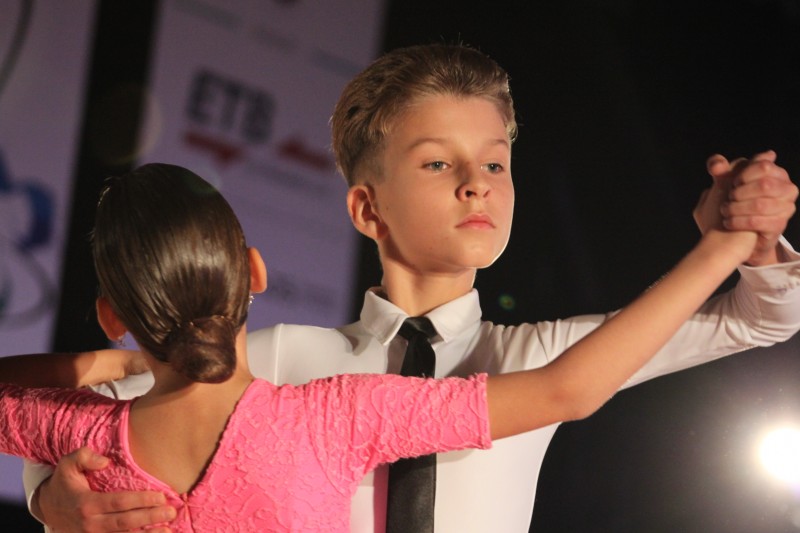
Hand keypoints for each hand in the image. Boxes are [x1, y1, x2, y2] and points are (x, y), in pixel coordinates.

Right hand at [35, 447, 174, 532]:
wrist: (47, 508)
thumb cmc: (64, 483)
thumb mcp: (67, 464)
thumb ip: (84, 456)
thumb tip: (105, 461)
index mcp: (86, 504)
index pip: (119, 503)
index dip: (141, 501)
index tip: (161, 497)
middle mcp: (90, 524)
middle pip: (125, 523)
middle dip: (150, 518)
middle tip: (171, 512)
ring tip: (168, 530)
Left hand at [703, 150, 797, 264]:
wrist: (737, 234)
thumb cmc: (733, 202)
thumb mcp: (723, 182)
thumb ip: (719, 169)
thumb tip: (716, 165)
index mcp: (776, 173)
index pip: (764, 165)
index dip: (744, 174)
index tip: (731, 183)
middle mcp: (786, 188)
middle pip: (764, 184)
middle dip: (740, 192)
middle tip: (728, 199)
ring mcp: (786, 207)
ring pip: (760, 204)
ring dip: (736, 208)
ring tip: (725, 211)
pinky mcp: (779, 225)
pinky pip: (757, 222)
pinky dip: (738, 222)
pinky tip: (728, 223)